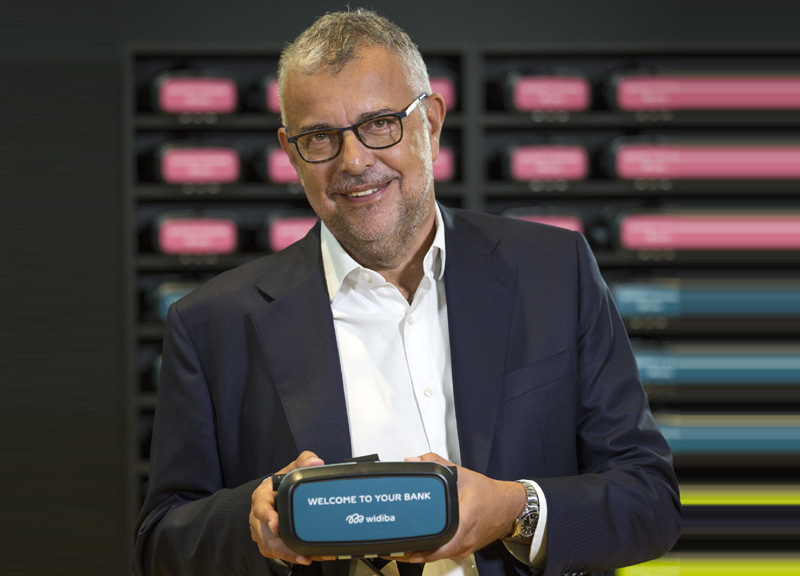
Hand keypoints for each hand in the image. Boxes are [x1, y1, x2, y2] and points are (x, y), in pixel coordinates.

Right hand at [249, 451, 336, 564]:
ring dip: (293, 555)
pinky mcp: (272, 543)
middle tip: (302, 553)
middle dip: (284, 547)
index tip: (276, 525)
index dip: (267, 518)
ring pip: (274, 549)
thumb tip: (316, 462)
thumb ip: (304, 460)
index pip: (261, 508)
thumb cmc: (281, 482)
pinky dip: (296, 556)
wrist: (274, 493)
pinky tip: (312, 557)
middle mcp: (259, 519)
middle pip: (267, 536)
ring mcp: (264, 533)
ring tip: (311, 557)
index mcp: (261, 498)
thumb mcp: (291, 468)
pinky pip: (282, 554)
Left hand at [395, 453, 526, 563]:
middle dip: (410, 553)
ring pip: (437, 556)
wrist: (508, 508)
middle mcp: (463, 541)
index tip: (403, 549)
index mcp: (464, 522)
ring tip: (398, 548)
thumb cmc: (490, 495)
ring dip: (418, 553)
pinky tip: (417, 546)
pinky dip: (429, 551)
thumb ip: (437, 463)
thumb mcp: (463, 474)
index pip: (442, 544)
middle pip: (433, 554)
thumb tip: (415, 461)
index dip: (421, 550)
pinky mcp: (462, 550)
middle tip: (391, 548)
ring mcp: (463, 548)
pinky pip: (442, 554)